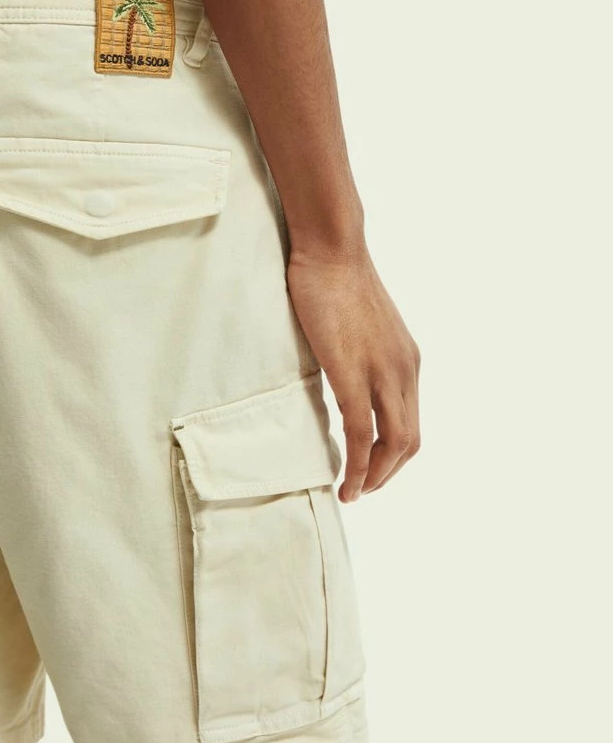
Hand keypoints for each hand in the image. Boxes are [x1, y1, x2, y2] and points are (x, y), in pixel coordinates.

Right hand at [286, 243, 420, 501]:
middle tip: (362, 489)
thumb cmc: (336, 280)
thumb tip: (343, 381)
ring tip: (353, 492)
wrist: (332, 250)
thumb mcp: (359, 327)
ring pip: (394, 443)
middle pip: (410, 441)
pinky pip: (364, 432)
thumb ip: (360, 358)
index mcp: (407, 361)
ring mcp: (384, 373)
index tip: (371, 469)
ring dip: (376, 476)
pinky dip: (358, 464)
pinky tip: (346, 480)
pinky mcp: (355, 373)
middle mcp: (405, 370)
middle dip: (388, 473)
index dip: (394, 455)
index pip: (411, 422)